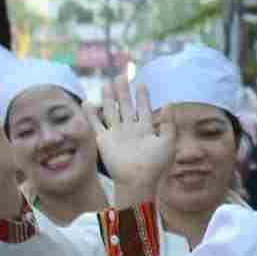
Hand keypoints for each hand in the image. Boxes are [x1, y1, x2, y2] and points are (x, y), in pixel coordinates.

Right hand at [88, 79, 173, 201]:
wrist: (138, 179)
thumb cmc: (156, 164)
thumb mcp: (167, 142)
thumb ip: (168, 123)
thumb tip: (169, 104)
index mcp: (146, 129)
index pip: (143, 108)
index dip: (142, 96)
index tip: (141, 83)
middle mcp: (130, 129)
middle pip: (126, 106)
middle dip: (124, 92)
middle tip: (122, 76)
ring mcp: (116, 133)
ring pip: (112, 111)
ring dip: (109, 98)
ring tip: (107, 83)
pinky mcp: (104, 140)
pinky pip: (96, 124)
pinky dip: (91, 114)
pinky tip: (87, 103)